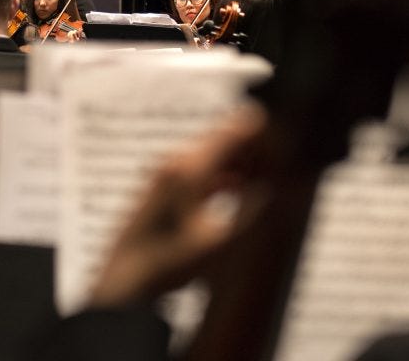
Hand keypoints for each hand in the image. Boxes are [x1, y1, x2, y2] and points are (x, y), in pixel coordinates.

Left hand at [89, 105, 268, 307]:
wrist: (125, 278)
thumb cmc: (170, 263)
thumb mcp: (220, 242)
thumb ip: (250, 212)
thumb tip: (271, 189)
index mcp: (189, 170)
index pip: (231, 133)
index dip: (260, 130)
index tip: (284, 132)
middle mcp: (175, 163)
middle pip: (220, 138)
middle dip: (251, 143)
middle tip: (281, 152)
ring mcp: (164, 173)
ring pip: (209, 153)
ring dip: (237, 159)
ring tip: (265, 170)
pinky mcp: (160, 185)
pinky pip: (197, 168)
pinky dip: (220, 171)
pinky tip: (237, 185)